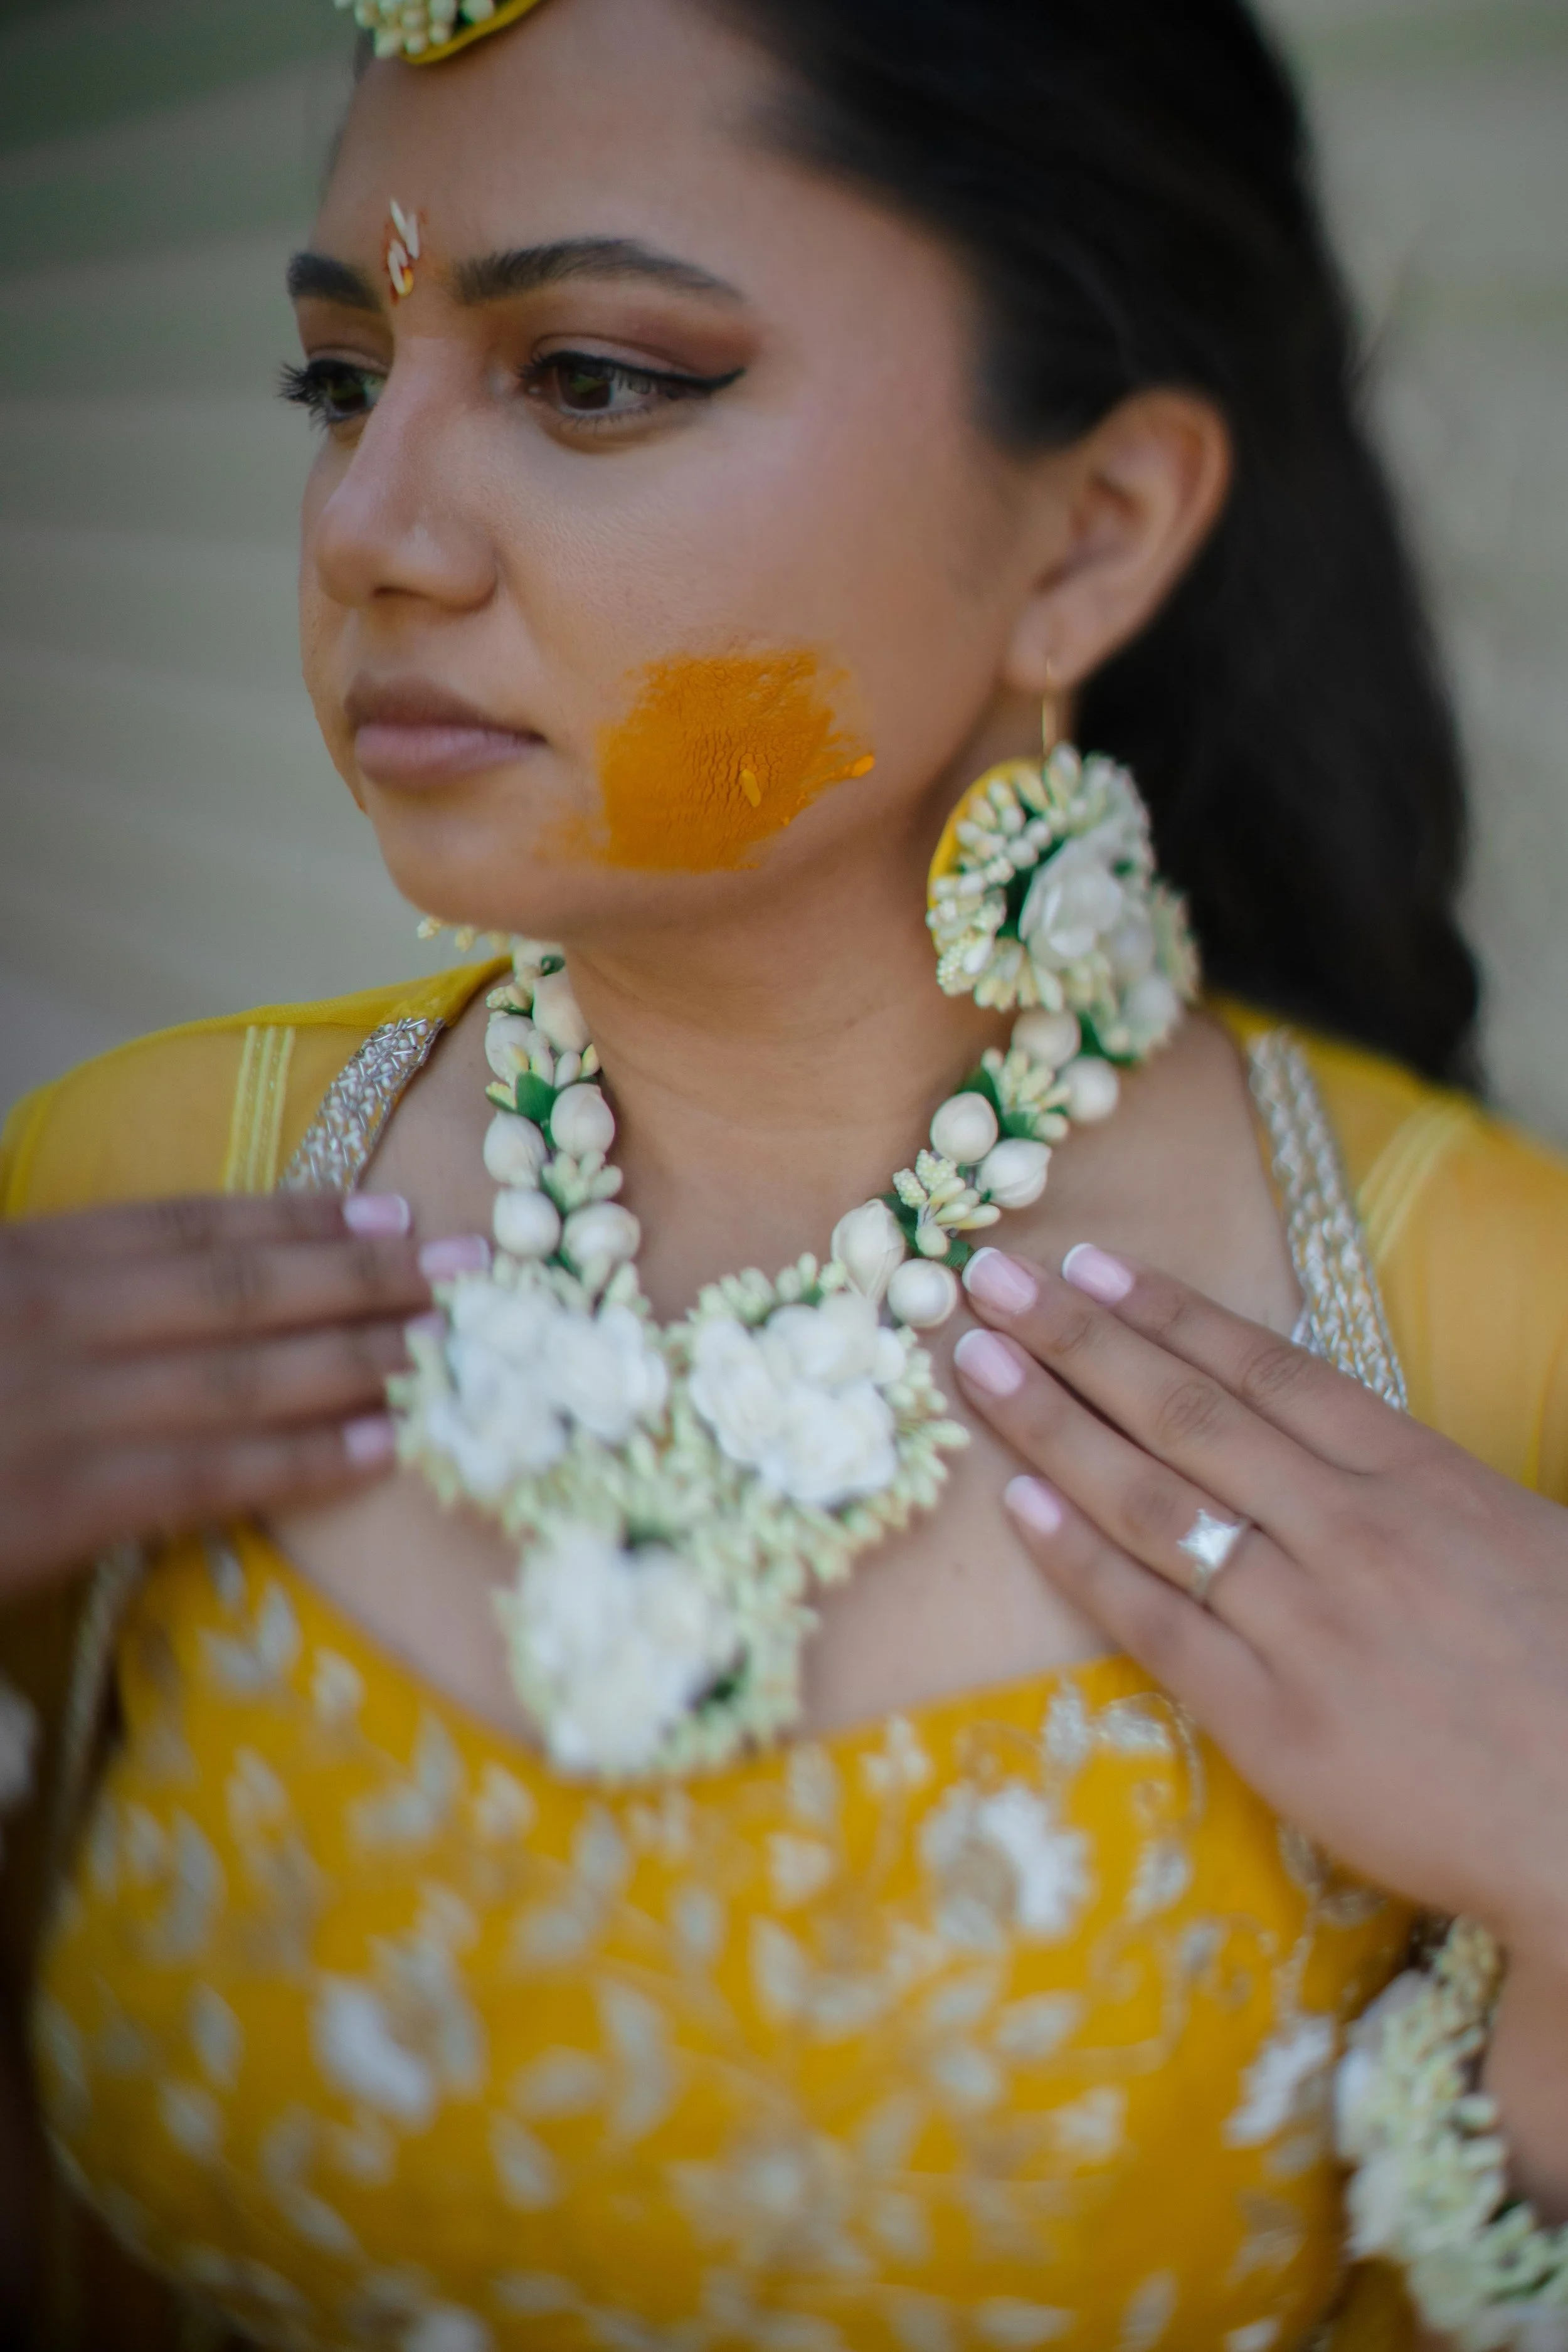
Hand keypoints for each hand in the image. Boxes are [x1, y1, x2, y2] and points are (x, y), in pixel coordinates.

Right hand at [0, 1192, 477, 1597]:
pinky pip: (210, 1473)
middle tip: (468, 1263)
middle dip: (366, 1276)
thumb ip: (72, 1295)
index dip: (302, 1219)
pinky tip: (381, 1446)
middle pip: (244, 1291)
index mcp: (36, 1260)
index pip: (192, 1228)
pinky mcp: (66, 1504)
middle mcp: (62, 1318)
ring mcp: (65, 1411)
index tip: (393, 1213)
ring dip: (361, 1356)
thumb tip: (185, 1300)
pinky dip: (303, 1459)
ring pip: (246, 1374)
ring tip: (449, 1346)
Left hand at [951, 1243, 1567, 1969]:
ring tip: (977, 1365)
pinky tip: (1017, 1501)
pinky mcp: (1271, 1722)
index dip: (1167, 1311)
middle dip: (1078, 1339)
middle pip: (1187, 1414)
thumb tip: (1314, 1437)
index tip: (1087, 1265)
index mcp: (1417, 1478)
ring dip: (1052, 1423)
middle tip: (992, 1282)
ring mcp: (1305, 1626)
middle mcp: (1350, 1533)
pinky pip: (1152, 1621)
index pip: (1266, 1370)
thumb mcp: (1516, 1537)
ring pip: (1153, 1500)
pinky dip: (1078, 1557)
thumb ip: (1407, 1482)